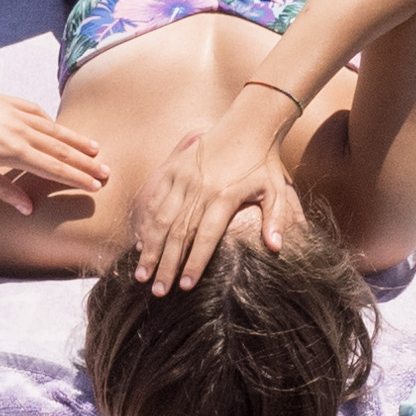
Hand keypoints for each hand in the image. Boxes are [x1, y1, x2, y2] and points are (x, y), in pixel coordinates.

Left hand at [0, 93, 106, 214]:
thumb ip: (6, 190)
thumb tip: (29, 209)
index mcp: (12, 152)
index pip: (53, 167)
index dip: (76, 178)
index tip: (96, 186)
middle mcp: (18, 129)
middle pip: (60, 148)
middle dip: (84, 162)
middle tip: (106, 172)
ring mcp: (13, 112)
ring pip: (52, 128)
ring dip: (74, 140)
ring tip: (94, 150)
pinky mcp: (5, 100)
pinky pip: (35, 111)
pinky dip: (49, 122)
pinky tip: (58, 129)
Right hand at [133, 124, 297, 295]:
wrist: (248, 124)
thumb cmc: (264, 162)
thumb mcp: (276, 190)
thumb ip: (276, 219)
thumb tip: (276, 247)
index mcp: (223, 196)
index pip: (205, 237)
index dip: (194, 263)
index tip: (185, 287)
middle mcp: (199, 188)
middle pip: (178, 234)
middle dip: (166, 265)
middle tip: (157, 291)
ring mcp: (182, 177)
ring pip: (161, 218)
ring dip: (150, 248)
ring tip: (142, 274)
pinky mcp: (173, 168)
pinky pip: (154, 198)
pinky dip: (145, 222)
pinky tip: (139, 243)